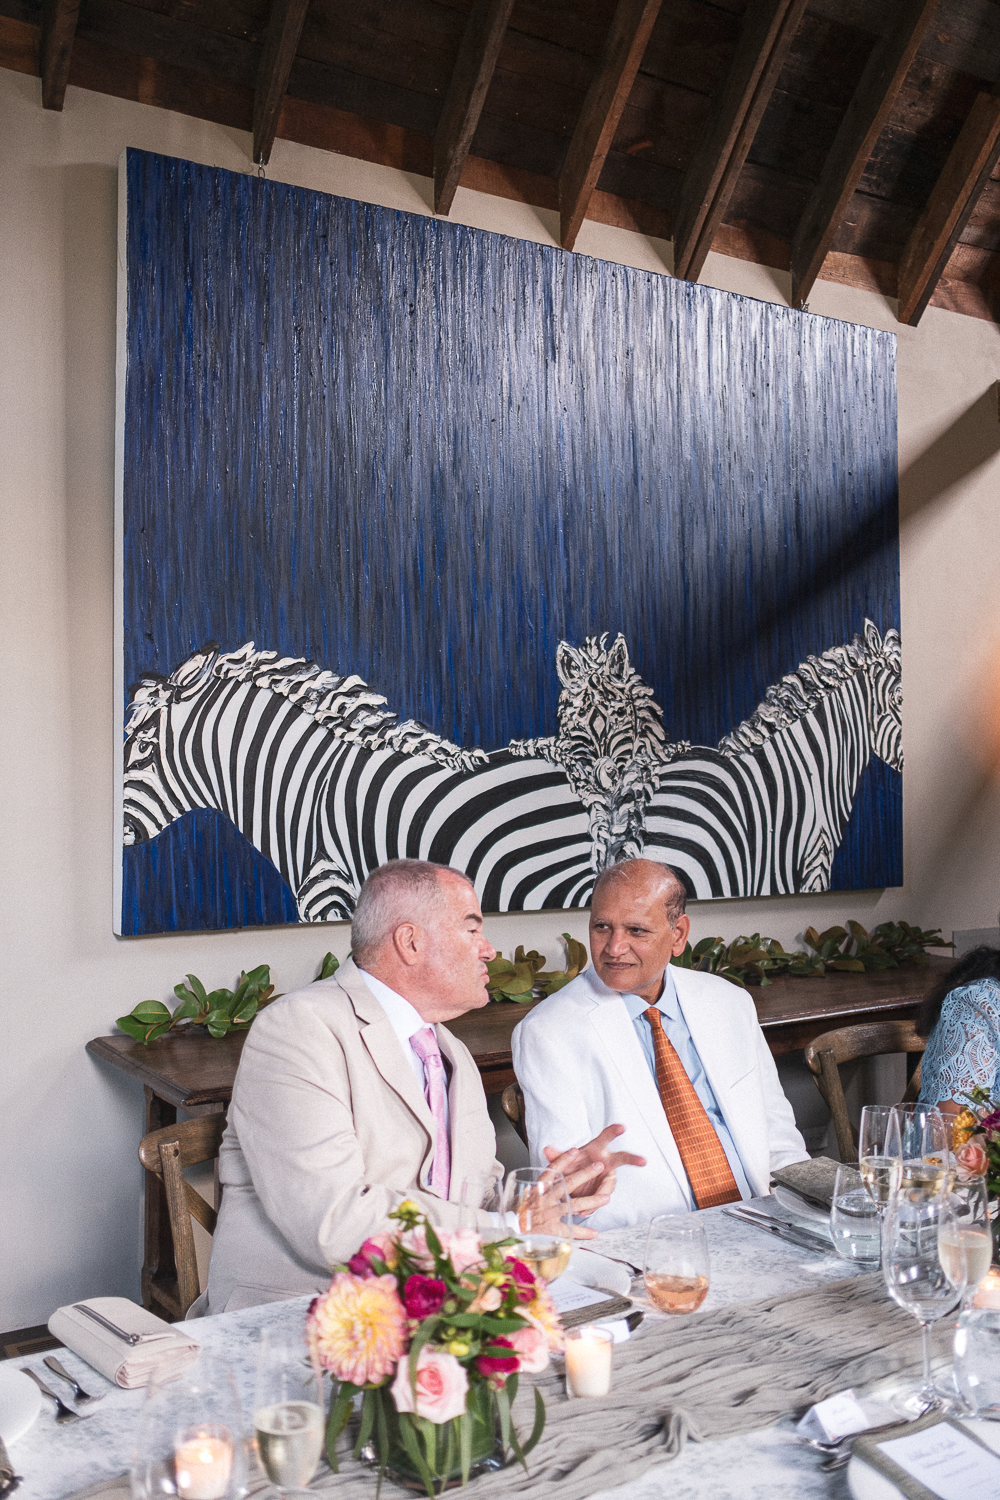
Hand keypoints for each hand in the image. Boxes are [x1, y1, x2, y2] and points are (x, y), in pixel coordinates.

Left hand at [540, 1124, 645, 1239]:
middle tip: (643, 1161)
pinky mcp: (602, 1194)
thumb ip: (557, 1156)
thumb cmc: (570, 1165)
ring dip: (604, 1193)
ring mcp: (606, 1178)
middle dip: (632, 1159)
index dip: (614, 1131)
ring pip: (609, 1186)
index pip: (606, 1137)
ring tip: (601, 1199)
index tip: (622, 1127)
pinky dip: (591, 1206)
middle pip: (622, 1158)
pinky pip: (599, 1200)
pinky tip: (583, 1211)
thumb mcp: (563, 1161)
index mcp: (596, 1149)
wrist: (570, 1184)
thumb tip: (546, 1149)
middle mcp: (606, 1162)